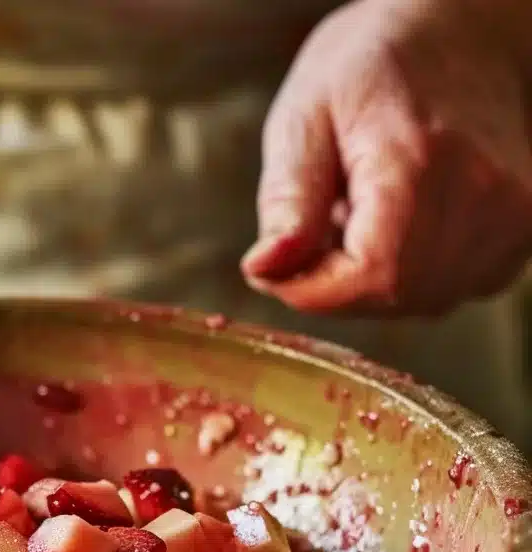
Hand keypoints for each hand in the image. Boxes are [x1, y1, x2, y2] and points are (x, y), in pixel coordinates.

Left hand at [241, 0, 531, 315]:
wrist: (466, 30)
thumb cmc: (377, 63)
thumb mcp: (305, 116)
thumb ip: (287, 200)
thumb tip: (264, 269)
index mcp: (420, 160)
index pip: (369, 277)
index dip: (310, 290)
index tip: (275, 266)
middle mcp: (484, 195)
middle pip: (392, 296)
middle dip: (337, 283)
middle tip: (320, 224)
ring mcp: (513, 218)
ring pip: (419, 302)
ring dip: (372, 278)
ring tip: (363, 213)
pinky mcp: (523, 234)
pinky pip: (449, 291)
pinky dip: (409, 273)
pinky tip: (399, 223)